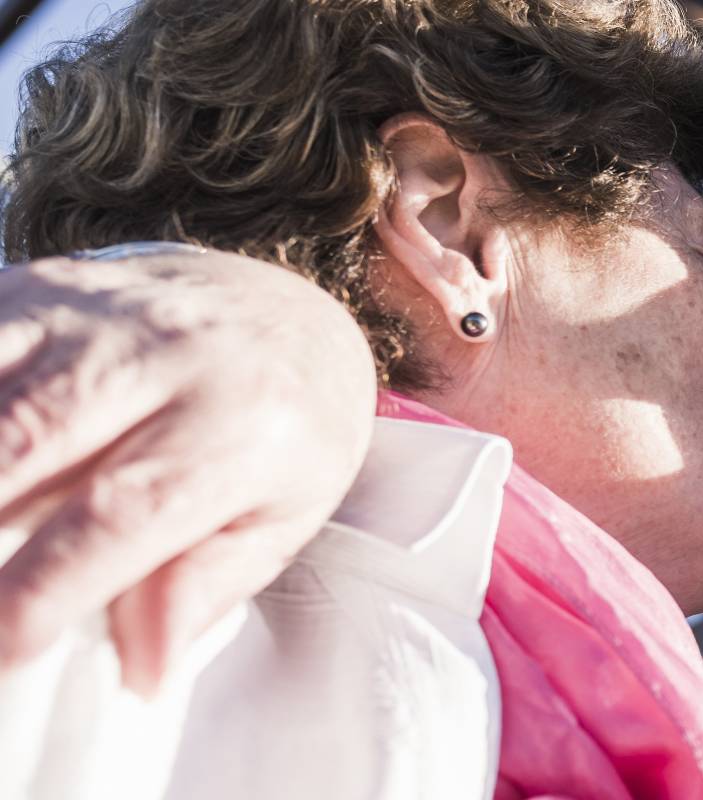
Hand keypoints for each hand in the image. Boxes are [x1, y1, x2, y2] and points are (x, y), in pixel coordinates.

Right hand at [0, 252, 376, 694]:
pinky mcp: (32, 288)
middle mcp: (160, 354)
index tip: (0, 647)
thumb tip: (142, 670)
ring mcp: (86, 311)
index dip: (42, 587)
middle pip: (24, 437)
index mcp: (239, 424)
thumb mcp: (283, 516)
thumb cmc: (284, 431)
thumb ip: (203, 588)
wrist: (286, 310)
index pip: (120, 514)